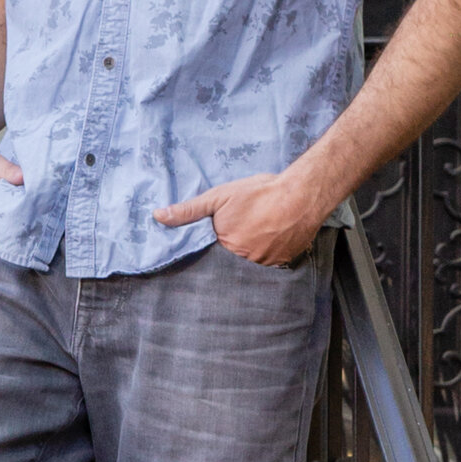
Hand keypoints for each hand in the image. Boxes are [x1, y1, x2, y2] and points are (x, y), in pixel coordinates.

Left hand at [154, 170, 325, 264]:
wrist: (302, 194)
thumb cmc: (259, 193)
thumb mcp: (219, 197)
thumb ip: (189, 211)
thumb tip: (158, 216)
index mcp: (226, 249)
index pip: (208, 261)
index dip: (206, 257)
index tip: (204, 253)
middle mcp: (246, 263)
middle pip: (229, 267)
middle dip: (226, 260)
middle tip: (233, 242)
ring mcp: (266, 265)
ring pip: (249, 268)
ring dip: (247, 259)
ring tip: (250, 242)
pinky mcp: (284, 263)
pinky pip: (269, 267)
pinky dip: (265, 259)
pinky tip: (266, 245)